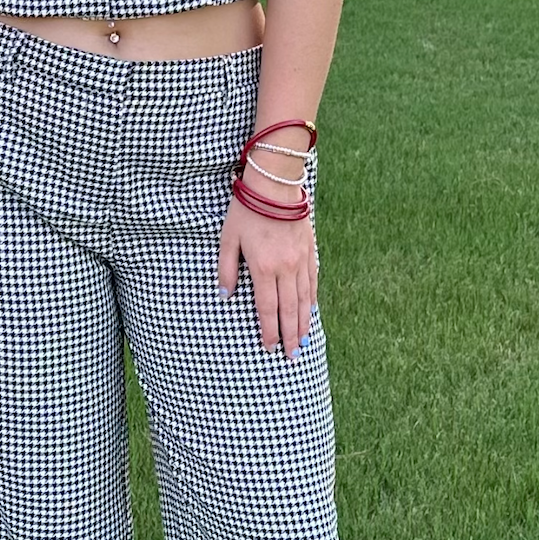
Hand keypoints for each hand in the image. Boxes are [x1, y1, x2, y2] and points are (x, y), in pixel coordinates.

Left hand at [217, 172, 318, 356]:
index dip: (269, 331)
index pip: (267, 309)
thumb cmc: (247, 209)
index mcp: (263, 269)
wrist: (276, 183)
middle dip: (290, 336)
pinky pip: (312, 281)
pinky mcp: (310, 250)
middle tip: (291, 356)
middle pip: (289, 310)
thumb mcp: (228, 239)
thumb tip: (225, 297)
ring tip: (303, 342)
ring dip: (303, 323)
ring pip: (304, 299)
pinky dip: (312, 300)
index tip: (269, 347)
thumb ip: (226, 270)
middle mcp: (285, 269)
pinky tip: (311, 312)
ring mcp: (300, 260)